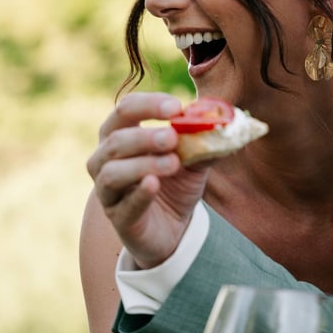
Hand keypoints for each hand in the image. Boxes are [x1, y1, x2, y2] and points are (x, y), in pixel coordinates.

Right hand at [87, 92, 208, 267]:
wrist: (175, 227)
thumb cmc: (177, 183)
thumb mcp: (195, 157)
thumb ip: (206, 140)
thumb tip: (226, 121)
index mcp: (122, 134)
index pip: (125, 109)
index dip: (148, 105)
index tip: (175, 107)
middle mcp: (106, 160)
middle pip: (115, 140)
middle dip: (145, 136)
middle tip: (172, 137)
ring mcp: (108, 191)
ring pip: (112, 172)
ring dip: (143, 164)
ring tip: (173, 162)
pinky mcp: (119, 218)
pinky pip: (123, 204)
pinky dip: (139, 193)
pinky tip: (154, 184)